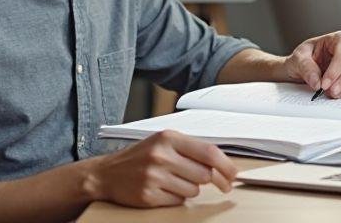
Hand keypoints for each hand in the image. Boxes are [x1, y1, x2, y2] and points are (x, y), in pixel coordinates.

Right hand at [85, 130, 237, 206]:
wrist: (106, 173)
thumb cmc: (140, 157)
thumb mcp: (163, 143)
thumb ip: (190, 149)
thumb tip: (223, 165)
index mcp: (168, 137)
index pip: (208, 152)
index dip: (226, 166)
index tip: (233, 175)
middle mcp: (161, 155)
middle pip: (204, 174)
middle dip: (209, 180)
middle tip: (209, 181)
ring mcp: (153, 176)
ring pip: (194, 190)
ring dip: (190, 189)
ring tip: (173, 180)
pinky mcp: (148, 195)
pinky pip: (178, 201)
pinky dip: (176, 198)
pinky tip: (163, 189)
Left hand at [282, 30, 340, 98]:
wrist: (298, 72)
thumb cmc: (300, 60)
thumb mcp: (297, 59)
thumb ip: (306, 67)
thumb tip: (317, 83)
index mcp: (336, 40)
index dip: (335, 69)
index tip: (324, 84)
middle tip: (329, 93)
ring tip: (332, 95)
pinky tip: (339, 96)